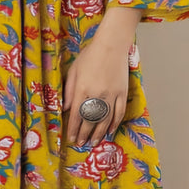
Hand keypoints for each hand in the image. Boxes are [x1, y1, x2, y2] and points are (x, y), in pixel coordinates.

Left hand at [63, 32, 130, 149]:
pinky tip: (110, 131)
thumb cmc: (90, 55)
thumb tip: (66, 108)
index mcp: (83, 89)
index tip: (72, 138)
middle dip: (85, 134)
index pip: (77, 115)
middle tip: (81, 143)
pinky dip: (114, 123)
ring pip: (105, 120)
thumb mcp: (74, 70)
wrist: (112, 45)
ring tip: (94, 142)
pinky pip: (119, 112)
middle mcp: (97, 95)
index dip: (74, 129)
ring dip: (99, 133)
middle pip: (90, 120)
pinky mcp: (122, 92)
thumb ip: (69, 90)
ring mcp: (111, 95)